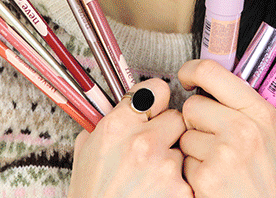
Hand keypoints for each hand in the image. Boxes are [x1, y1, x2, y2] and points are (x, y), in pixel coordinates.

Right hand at [68, 79, 191, 197]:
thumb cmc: (91, 196)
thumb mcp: (85, 153)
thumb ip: (106, 125)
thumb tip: (123, 108)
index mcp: (117, 128)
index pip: (155, 89)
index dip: (155, 101)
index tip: (153, 109)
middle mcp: (144, 143)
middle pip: (177, 117)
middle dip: (168, 131)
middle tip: (155, 149)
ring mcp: (166, 168)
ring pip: (186, 148)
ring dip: (175, 160)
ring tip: (153, 179)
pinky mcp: (182, 191)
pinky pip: (190, 176)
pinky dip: (180, 185)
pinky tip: (160, 193)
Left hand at [176, 59, 275, 197]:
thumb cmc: (271, 180)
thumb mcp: (274, 135)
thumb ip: (249, 108)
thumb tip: (218, 83)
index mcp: (261, 113)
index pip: (213, 73)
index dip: (192, 71)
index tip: (186, 76)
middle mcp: (244, 129)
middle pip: (192, 105)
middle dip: (196, 123)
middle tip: (215, 142)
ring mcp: (224, 152)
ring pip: (184, 135)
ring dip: (194, 151)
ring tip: (218, 165)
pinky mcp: (207, 175)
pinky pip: (183, 162)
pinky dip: (193, 173)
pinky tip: (213, 180)